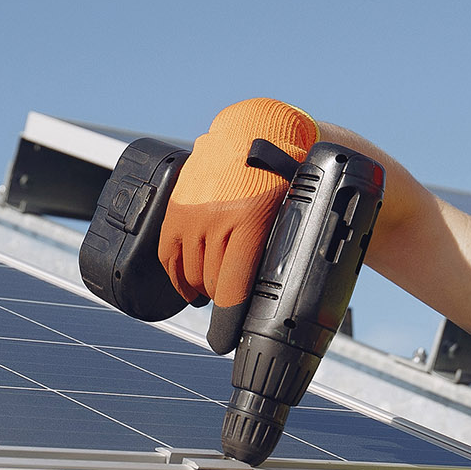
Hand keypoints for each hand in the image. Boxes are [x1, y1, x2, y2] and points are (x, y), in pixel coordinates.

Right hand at [158, 98, 316, 351]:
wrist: (255, 130)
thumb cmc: (285, 172)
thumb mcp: (298, 208)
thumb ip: (291, 246)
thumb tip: (303, 295)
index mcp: (249, 220)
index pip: (231, 287)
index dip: (229, 319)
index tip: (226, 339)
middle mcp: (214, 217)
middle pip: (211, 283)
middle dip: (224, 300)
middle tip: (235, 303)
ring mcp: (190, 211)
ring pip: (189, 271)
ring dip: (202, 287)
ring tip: (216, 290)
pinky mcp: (174, 206)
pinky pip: (167, 253)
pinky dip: (177, 274)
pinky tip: (190, 282)